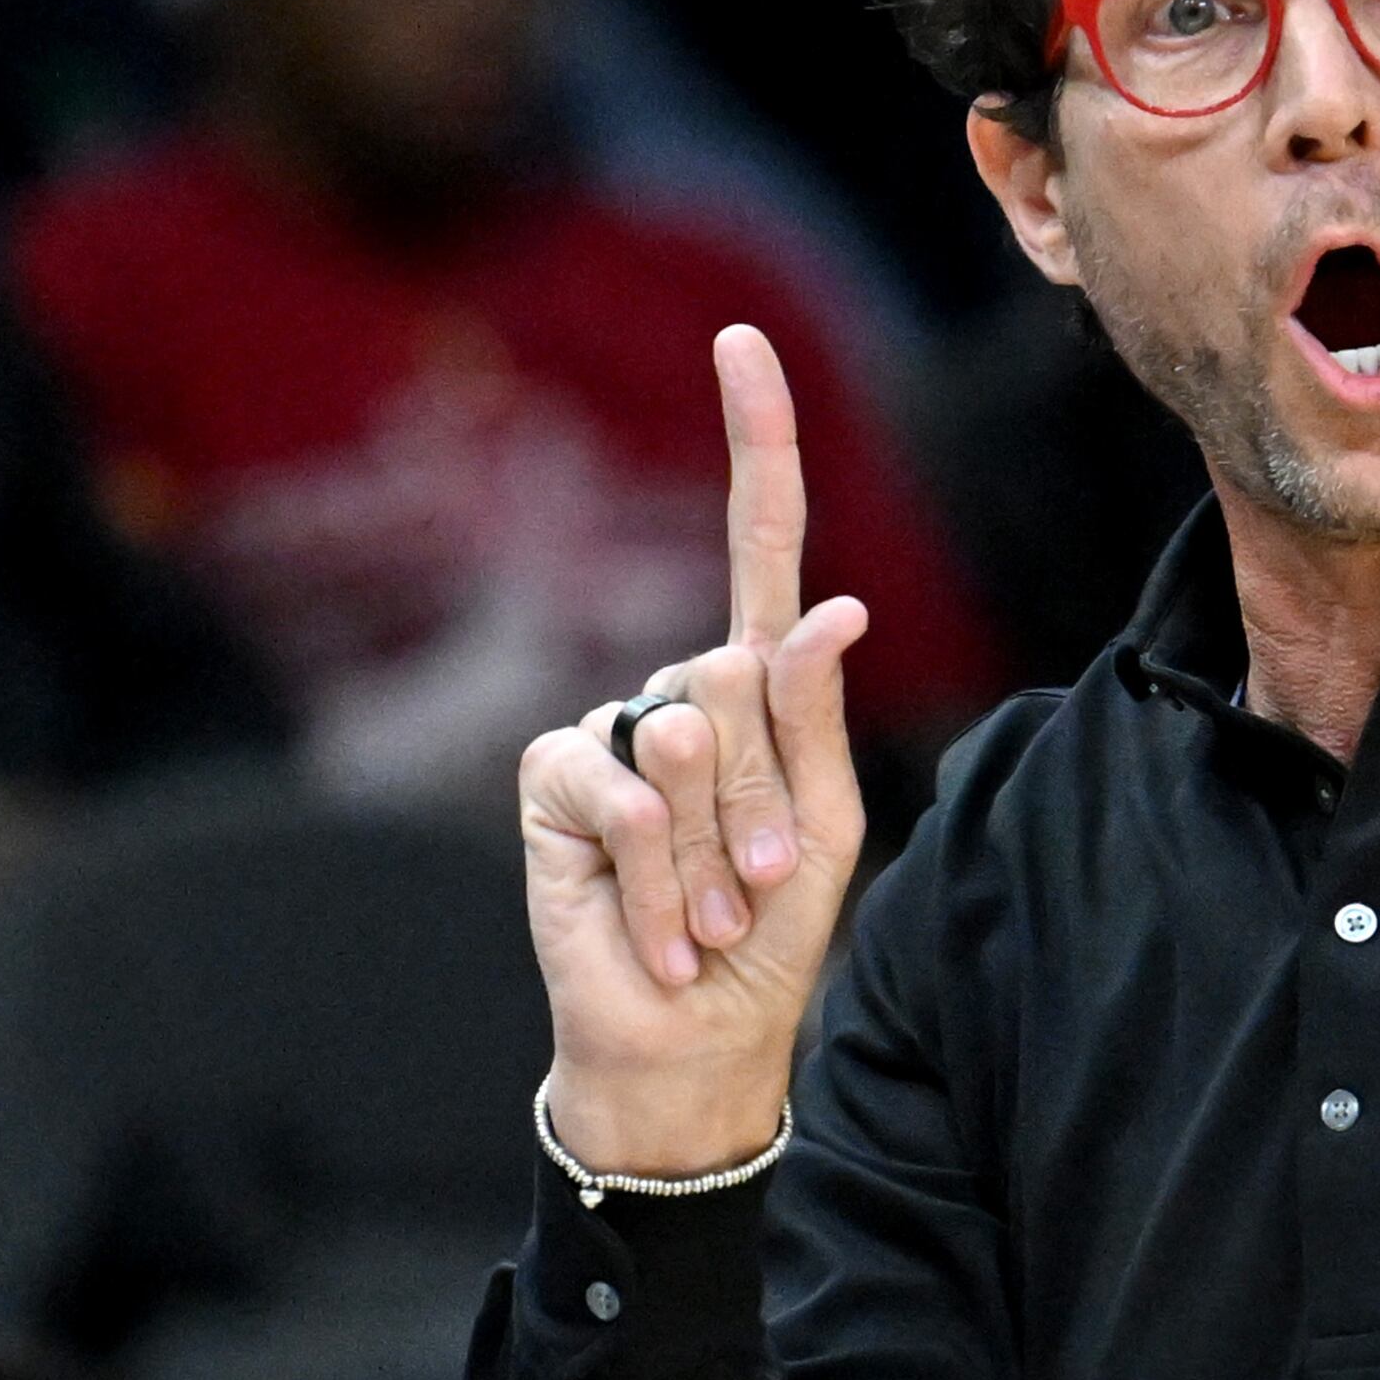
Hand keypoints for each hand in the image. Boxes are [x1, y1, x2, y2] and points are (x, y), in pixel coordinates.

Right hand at [517, 326, 870, 1173]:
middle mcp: (677, 691)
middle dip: (766, 800)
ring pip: (687, 735)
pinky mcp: (552, 780)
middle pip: (738, 677)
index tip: (741, 342)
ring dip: (719, 849)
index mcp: (756, 687)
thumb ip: (810, 719)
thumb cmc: (768, 934)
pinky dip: (661, 877)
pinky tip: (656, 926)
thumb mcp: (825, 828)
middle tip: (758, 883)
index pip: (757, 542)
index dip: (754, 442)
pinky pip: (625, 792)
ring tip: (711, 909)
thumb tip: (827, 610)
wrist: (693, 1038)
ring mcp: (607, 731)